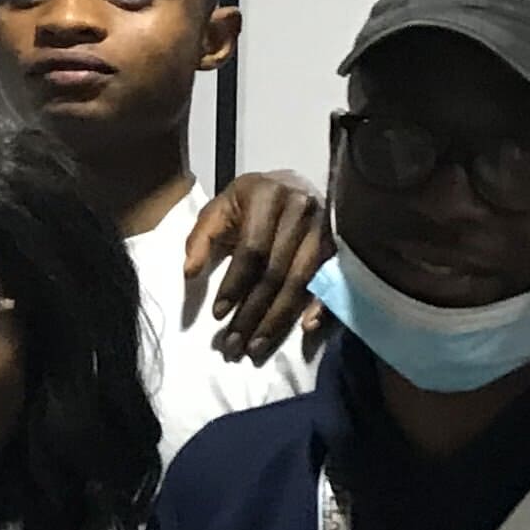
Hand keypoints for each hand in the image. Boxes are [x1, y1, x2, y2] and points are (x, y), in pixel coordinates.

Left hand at [183, 173, 331, 361]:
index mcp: (267, 194)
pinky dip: (320, 305)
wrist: (293, 184)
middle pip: (276, 272)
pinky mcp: (339, 243)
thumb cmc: (250, 201)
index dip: (234, 284)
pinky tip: (306, 327)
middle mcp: (301, 208)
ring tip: (257, 346)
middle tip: (235, 344)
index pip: (251, 250)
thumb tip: (190, 273)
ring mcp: (324, 226)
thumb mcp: (220, 209)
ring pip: (300, 281)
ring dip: (278, 319)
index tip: (218, 315)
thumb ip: (201, 238)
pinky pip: (331, 279)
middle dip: (253, 313)